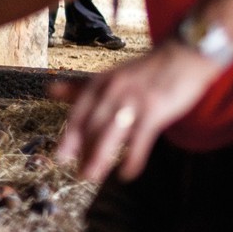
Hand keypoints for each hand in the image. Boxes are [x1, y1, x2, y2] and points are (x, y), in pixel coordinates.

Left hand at [49, 41, 223, 182]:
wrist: (183, 55)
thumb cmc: (145, 70)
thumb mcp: (110, 75)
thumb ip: (80, 87)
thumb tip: (48, 90)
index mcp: (100, 83)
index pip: (79, 113)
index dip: (69, 136)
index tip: (60, 157)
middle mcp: (113, 91)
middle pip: (92, 126)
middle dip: (83, 152)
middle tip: (78, 174)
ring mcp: (134, 101)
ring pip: (111, 133)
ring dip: (100, 157)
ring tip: (93, 176)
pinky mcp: (156, 110)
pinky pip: (140, 139)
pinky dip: (132, 159)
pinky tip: (126, 173)